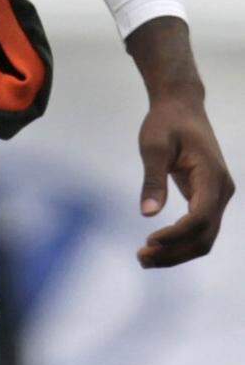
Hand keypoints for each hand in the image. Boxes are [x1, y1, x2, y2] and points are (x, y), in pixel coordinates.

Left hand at [128, 18, 234, 267]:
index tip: (149, 240)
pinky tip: (156, 247)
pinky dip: (180, 241)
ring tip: (145, 259)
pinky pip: (200, 228)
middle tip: (141, 259)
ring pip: (205, 237)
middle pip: (205, 235)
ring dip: (177, 252)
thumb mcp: (153, 146)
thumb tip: (147, 214)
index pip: (199, 217)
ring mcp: (218, 195)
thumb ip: (152, 179)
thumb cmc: (166, 122)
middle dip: (175, 252)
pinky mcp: (208, 197)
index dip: (176, 235)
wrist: (181, 106)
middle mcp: (221, 190)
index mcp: (212, 176)